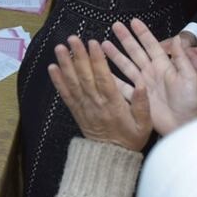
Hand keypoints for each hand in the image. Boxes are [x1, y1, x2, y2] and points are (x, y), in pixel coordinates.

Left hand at [48, 36, 151, 151]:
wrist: (110, 158)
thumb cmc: (130, 139)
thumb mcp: (144, 125)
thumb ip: (142, 104)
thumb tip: (142, 83)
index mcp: (113, 104)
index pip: (104, 78)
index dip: (97, 60)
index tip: (94, 43)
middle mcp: (95, 103)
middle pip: (85, 76)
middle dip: (78, 56)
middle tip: (73, 38)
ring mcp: (83, 107)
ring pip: (73, 82)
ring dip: (65, 64)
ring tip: (59, 47)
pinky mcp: (75, 111)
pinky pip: (65, 94)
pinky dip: (57, 81)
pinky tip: (52, 68)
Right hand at [103, 19, 196, 136]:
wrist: (184, 125)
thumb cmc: (190, 103)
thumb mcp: (190, 78)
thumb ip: (182, 58)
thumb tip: (179, 38)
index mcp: (164, 66)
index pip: (151, 45)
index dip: (142, 33)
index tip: (133, 22)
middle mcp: (151, 73)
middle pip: (135, 52)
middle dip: (125, 38)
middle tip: (116, 26)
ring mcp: (142, 85)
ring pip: (126, 65)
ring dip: (115, 55)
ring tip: (103, 44)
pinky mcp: (137, 97)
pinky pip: (121, 86)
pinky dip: (111, 78)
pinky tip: (102, 70)